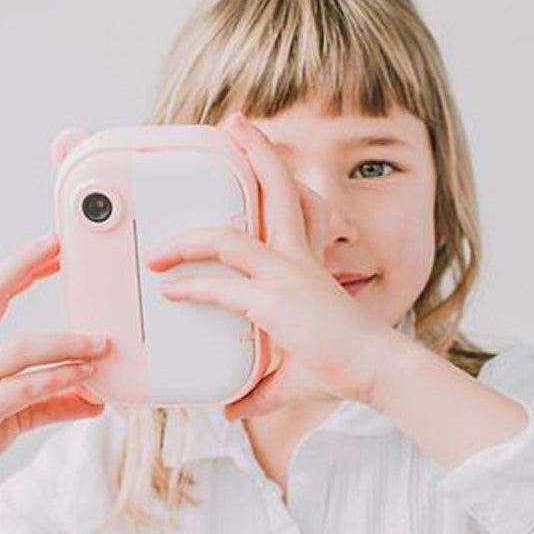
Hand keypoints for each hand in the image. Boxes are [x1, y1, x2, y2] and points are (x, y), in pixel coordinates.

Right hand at [0, 232, 111, 510]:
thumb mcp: (12, 412)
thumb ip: (53, 401)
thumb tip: (95, 399)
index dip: (20, 265)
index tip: (53, 246)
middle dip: (25, 266)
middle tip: (62, 250)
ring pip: (19, 348)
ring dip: (67, 343)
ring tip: (101, 345)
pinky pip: (21, 388)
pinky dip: (58, 380)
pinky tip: (83, 378)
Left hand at [144, 111, 397, 420]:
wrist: (376, 368)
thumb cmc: (343, 364)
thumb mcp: (292, 372)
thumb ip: (260, 388)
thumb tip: (233, 409)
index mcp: (304, 264)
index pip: (287, 208)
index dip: (269, 180)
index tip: (250, 162)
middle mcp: (296, 260)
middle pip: (277, 189)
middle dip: (257, 152)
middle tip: (237, 124)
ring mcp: (286, 275)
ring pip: (232, 235)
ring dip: (190, 236)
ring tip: (157, 248)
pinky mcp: (275, 300)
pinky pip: (223, 285)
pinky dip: (193, 285)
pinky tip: (170, 290)